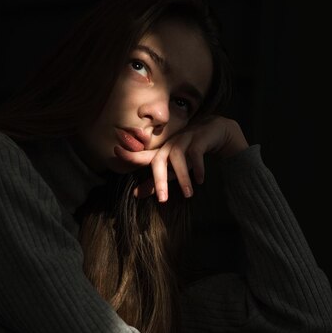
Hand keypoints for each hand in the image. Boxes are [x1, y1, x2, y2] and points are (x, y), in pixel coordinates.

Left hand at [113, 116, 248, 201]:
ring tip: (188, 194)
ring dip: (183, 176)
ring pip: (178, 157)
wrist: (215, 132)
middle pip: (159, 160)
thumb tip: (135, 194)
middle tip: (162, 200)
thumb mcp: (173, 170)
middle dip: (159, 179)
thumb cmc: (190, 152)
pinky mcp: (200, 138)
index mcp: (162, 152)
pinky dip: (198, 166)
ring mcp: (185, 139)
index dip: (130, 154)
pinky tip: (200, 180)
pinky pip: (196, 151)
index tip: (116, 151)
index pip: (143, 155)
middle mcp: (171, 145)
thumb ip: (155, 181)